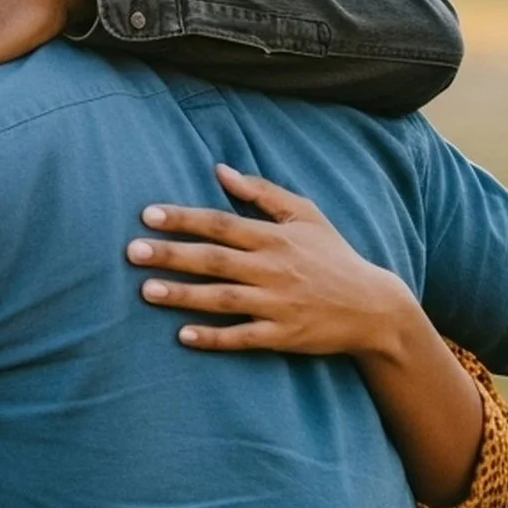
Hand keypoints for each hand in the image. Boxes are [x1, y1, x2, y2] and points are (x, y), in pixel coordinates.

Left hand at [126, 164, 434, 364]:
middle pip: (214, 259)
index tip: (148, 215)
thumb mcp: (306, 215)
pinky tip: (183, 335)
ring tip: (146, 291)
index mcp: (274, 237)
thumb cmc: (333, 256)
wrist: (374, 307)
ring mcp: (277, 304)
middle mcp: (272, 268)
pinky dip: (214, 337)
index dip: (184, 219)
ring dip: (183, 295)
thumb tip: (221, 170)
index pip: (221, 223)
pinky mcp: (283, 335)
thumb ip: (262, 192)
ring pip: (222, 298)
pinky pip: (242, 337)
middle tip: (133, 251)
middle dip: (172, 254)